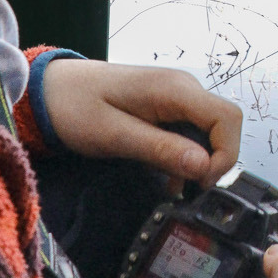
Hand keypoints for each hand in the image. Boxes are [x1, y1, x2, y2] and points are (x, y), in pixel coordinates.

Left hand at [38, 60, 240, 184]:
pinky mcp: (168, 107)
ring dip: (200, 161)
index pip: (228, 118)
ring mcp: (178, 97)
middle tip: (187, 189)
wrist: (49, 89)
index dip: (225, 154)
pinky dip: (188, 156)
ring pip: (210, 132)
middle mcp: (184, 88)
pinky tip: (168, 174)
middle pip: (225, 126)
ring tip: (174, 186)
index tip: (200, 182)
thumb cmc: (74, 107)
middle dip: (215, 161)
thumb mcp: (114, 135)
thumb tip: (204, 167)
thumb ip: (160, 149)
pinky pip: (193, 132)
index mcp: (174, 89)